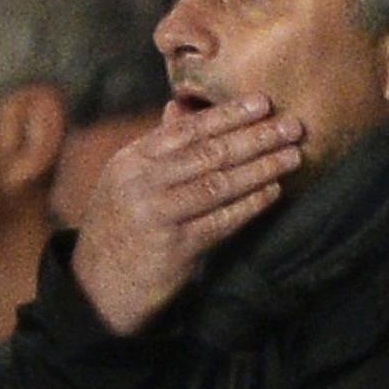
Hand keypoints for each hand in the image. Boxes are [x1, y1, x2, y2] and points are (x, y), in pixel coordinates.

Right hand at [72, 93, 302, 333]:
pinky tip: (273, 192)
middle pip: (208, 153)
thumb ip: (158, 148)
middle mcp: (141, 184)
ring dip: (261, 168)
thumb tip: (180, 106)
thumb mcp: (126, 181)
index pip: (187, 130)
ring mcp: (157, 215)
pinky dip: (249, 205)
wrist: (96, 286)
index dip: (228, 114)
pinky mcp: (174, 248)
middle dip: (255, 137)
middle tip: (292, 125)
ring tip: (292, 156)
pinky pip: (220, 221)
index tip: (263, 102)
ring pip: (218, 184)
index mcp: (131, 160)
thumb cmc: (120, 226)